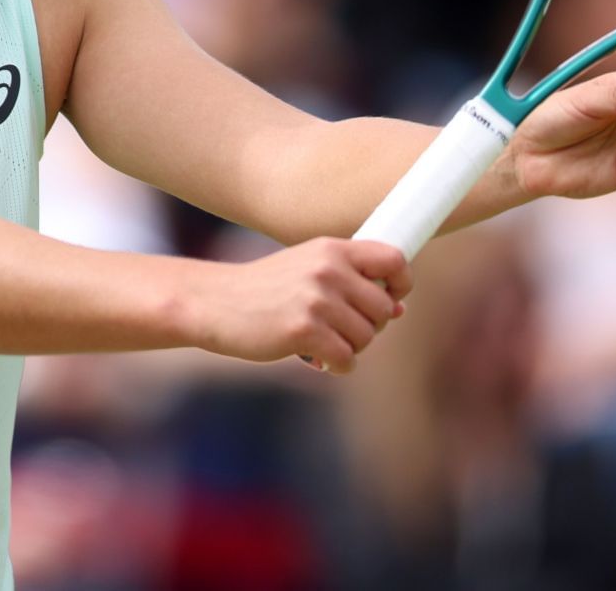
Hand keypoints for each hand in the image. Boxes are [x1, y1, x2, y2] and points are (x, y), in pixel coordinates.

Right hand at [188, 238, 410, 374]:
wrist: (215, 302)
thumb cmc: (266, 289)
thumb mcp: (308, 269)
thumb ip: (351, 281)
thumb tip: (399, 309)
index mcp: (333, 249)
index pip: (395, 259)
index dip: (401, 284)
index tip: (389, 299)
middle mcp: (328, 269)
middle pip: (383, 309)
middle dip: (369, 327)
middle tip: (341, 330)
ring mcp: (316, 300)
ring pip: (367, 336)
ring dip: (350, 348)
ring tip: (325, 343)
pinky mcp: (304, 330)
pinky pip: (347, 358)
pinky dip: (338, 366)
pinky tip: (319, 361)